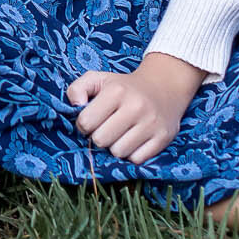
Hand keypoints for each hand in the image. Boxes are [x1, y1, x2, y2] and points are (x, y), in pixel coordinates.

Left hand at [67, 53, 204, 163]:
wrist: (163, 87)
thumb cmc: (124, 87)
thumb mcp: (98, 79)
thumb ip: (77, 89)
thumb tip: (75, 106)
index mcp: (117, 91)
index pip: (86, 122)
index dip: (84, 124)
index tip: (92, 120)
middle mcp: (136, 106)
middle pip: (101, 140)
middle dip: (99, 137)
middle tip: (106, 128)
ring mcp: (151, 123)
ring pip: (119, 152)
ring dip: (115, 147)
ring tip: (120, 134)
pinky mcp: (163, 137)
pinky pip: (137, 159)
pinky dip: (132, 154)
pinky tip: (134, 140)